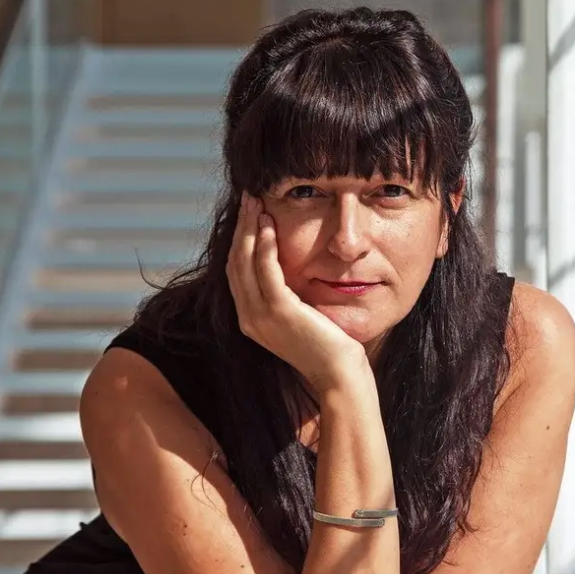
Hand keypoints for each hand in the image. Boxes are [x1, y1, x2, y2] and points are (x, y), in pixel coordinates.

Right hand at [227, 193, 370, 393]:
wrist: (339, 375)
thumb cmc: (329, 347)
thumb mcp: (302, 317)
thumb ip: (290, 297)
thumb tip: (294, 271)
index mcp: (252, 318)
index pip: (237, 271)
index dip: (240, 240)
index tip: (249, 213)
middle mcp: (249, 317)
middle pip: (235, 262)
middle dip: (240, 228)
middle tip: (249, 198)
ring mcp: (260, 316)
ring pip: (244, 262)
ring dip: (248, 229)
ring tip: (256, 203)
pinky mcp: (279, 312)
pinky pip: (265, 271)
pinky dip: (263, 246)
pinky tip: (267, 227)